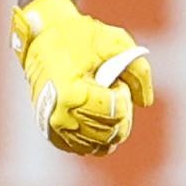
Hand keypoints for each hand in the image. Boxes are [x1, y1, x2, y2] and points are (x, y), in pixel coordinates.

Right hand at [12, 0, 156, 156]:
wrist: (40, 38)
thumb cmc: (77, 37)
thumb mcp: (114, 42)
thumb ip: (139, 70)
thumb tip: (145, 102)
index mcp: (73, 94)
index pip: (116, 112)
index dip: (123, 95)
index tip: (115, 80)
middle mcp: (61, 116)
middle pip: (111, 132)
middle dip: (120, 111)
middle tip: (110, 89)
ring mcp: (55, 128)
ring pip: (100, 145)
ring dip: (111, 125)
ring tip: (101, 102)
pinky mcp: (51, 132)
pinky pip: (84, 148)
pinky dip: (96, 137)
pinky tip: (97, 118)